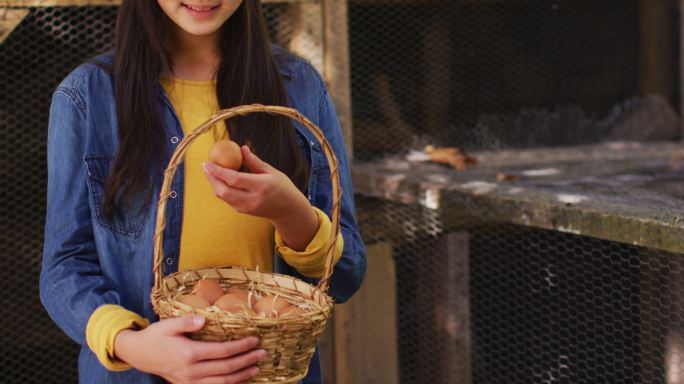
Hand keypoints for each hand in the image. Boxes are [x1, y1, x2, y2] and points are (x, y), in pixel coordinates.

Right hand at [114, 316, 264, 383]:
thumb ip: (186, 322)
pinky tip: (240, 380)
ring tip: (256, 368)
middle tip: (262, 353)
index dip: (240, 347)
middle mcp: (191, 371)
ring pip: (221, 382)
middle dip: (246, 361)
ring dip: (241, 376)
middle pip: (226, 368)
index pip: (222, 351)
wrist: (139, 354)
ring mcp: (190, 381)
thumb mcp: (168, 324)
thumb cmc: (156, 336)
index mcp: (189, 353)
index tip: (254, 340)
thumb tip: (203, 321)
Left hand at [203, 146, 318, 250]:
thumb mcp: (271, 171)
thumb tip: (241, 148)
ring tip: (210, 172)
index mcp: (261, 186)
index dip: (218, 171)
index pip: (234, 179)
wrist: (288, 210)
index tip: (208, 162)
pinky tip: (219, 180)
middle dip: (211, 178)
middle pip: (224, 191)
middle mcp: (252, 199)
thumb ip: (254, 161)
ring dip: (214, 184)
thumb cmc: (282, 187)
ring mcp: (247, 207)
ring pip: (223, 197)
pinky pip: (227, 200)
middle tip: (205, 166)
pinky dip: (220, 190)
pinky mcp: (243, 211)